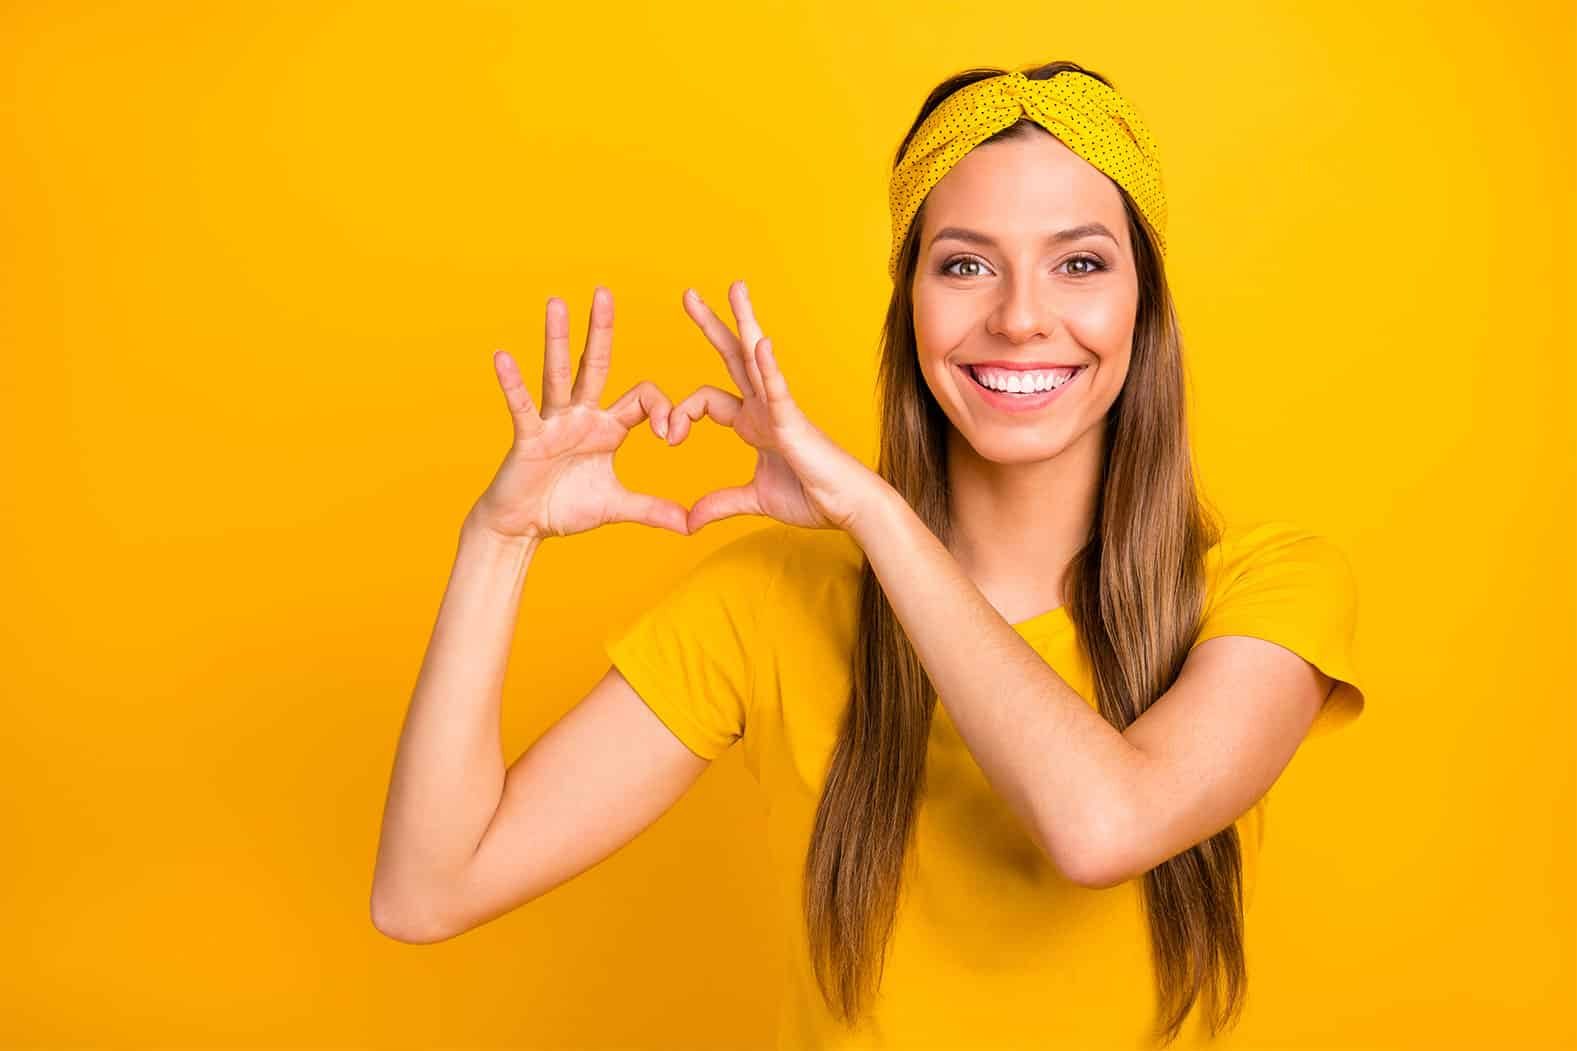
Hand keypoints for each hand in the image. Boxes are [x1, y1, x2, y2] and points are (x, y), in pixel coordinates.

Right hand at [468, 287, 692, 541]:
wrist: (524, 527)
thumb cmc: (565, 508)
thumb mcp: (617, 507)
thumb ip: (654, 510)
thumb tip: (692, 525)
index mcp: (608, 427)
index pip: (643, 399)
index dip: (662, 411)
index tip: (671, 436)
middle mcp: (581, 415)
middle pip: (596, 364)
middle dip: (602, 330)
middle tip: (604, 292)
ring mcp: (553, 422)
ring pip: (559, 373)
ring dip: (558, 339)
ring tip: (556, 303)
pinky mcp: (528, 437)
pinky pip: (522, 407)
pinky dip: (512, 384)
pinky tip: (503, 358)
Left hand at [667, 280, 888, 533]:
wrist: (848, 508)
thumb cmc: (811, 497)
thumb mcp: (753, 500)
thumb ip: (720, 504)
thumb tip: (688, 522)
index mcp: (752, 422)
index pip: (705, 400)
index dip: (680, 415)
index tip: (668, 438)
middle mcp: (764, 408)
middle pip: (731, 357)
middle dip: (711, 325)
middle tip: (688, 294)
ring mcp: (780, 410)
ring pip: (757, 358)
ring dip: (745, 322)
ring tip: (734, 289)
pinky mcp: (794, 423)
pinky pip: (778, 391)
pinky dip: (768, 368)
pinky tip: (760, 343)